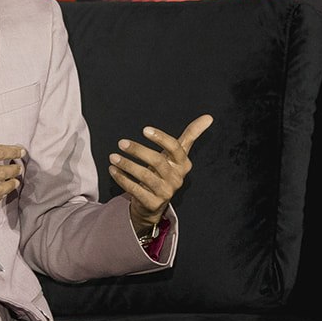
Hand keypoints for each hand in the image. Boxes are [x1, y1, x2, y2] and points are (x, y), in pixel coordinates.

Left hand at [108, 114, 212, 231]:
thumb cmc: (166, 170)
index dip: (161, 138)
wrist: (155, 202)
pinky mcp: (153, 203)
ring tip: (113, 157)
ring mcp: (166, 192)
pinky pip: (136, 190)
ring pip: (145, 176)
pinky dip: (122, 179)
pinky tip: (113, 170)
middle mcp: (177, 178)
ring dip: (127, 165)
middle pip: (158, 161)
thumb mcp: (178, 154)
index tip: (144, 129)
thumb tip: (209, 117)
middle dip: (138, 150)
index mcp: (184, 164)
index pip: (175, 148)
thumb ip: (191, 135)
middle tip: (121, 143)